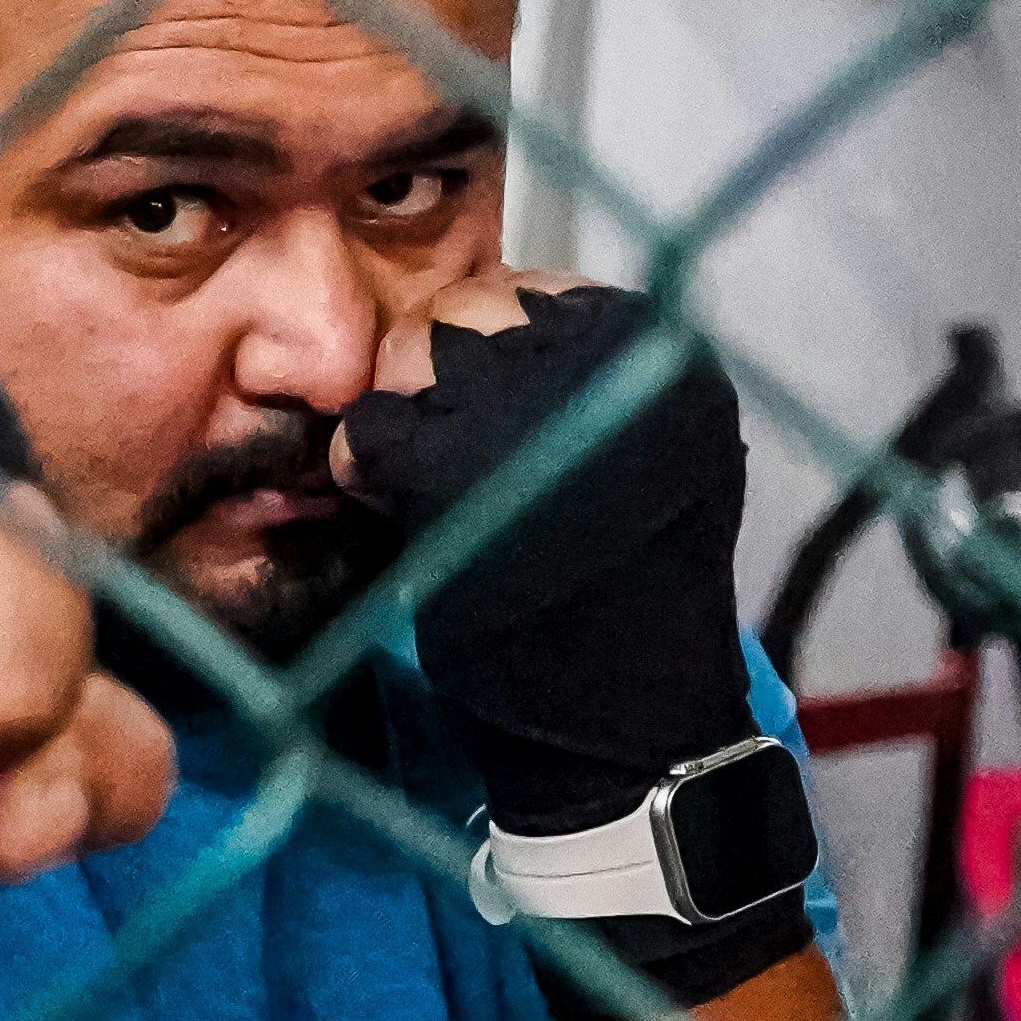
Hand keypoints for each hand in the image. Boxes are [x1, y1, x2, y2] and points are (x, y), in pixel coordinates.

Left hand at [335, 271, 757, 841]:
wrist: (622, 728)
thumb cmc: (609, 598)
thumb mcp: (625, 448)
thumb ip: (563, 373)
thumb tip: (466, 319)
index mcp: (654, 345)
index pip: (522, 292)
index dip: (484, 360)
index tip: (493, 427)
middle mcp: (606, 357)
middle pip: (463, 310)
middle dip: (435, 380)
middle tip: (455, 467)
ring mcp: (532, 405)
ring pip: (410, 356)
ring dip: (404, 424)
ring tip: (443, 496)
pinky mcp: (462, 465)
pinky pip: (370, 427)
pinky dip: (366, 470)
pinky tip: (403, 514)